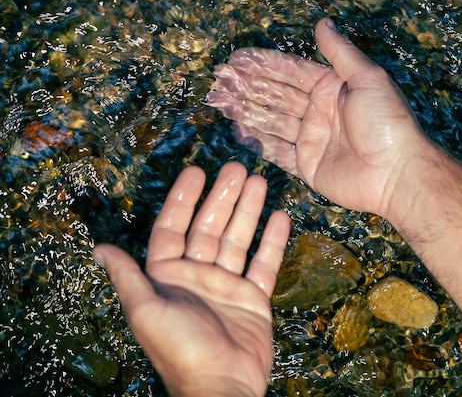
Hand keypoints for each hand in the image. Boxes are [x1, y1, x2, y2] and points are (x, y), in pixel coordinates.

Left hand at [93, 162, 290, 396]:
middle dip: (223, 197)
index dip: (183, 200)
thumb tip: (99, 247)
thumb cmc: (179, 348)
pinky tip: (280, 216)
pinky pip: (263, 264)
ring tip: (260, 182)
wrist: (221, 385)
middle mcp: (196, 276)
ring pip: (237, 239)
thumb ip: (128, 277)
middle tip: (237, 168)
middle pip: (209, 228)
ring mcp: (226, 286)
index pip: (173, 228)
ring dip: (248, 211)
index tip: (196, 172)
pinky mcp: (253, 299)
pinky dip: (272, 241)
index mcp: (168, 277)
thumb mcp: (146, 311)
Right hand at [207, 18, 428, 216]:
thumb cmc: (385, 122)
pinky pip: (277, 152)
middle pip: (276, 96)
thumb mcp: (367, 79)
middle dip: (248, 87)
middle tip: (219, 79)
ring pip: (272, 121)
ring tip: (219, 100)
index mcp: (330, 89)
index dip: (263, 65)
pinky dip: (258, 142)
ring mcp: (310, 140)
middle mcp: (318, 112)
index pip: (290, 72)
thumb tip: (322, 22)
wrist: (396, 172)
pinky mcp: (307, 166)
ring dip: (246, 111)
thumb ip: (340, 53)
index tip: (237, 59)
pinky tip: (238, 130)